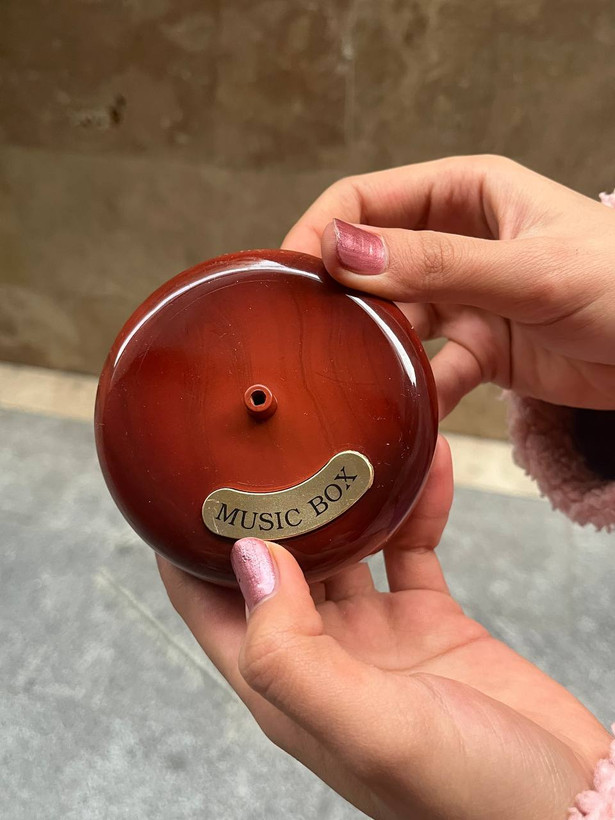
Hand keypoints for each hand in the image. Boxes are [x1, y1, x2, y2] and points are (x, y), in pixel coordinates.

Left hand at [158, 437, 609, 819]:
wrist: (575, 810)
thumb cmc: (471, 798)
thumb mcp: (372, 729)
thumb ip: (293, 651)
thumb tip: (247, 557)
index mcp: (287, 686)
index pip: (207, 605)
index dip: (185, 547)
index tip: (183, 481)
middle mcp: (322, 656)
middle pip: (274, 564)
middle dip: (270, 503)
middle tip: (275, 436)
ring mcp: (376, 638)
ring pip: (345, 546)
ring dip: (348, 496)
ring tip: (351, 437)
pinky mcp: (429, 620)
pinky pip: (411, 547)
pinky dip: (417, 507)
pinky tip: (428, 466)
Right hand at [282, 155, 614, 416]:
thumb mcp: (528, 268)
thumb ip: (436, 263)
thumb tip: (343, 250)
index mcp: (465, 194)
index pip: (366, 200)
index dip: (321, 232)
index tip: (289, 277)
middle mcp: (456, 242)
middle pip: (372, 264)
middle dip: (341, 298)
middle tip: (307, 337)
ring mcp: (464, 298)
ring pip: (396, 321)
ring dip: (376, 348)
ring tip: (350, 377)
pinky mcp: (478, 348)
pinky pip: (431, 368)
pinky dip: (418, 389)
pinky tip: (406, 409)